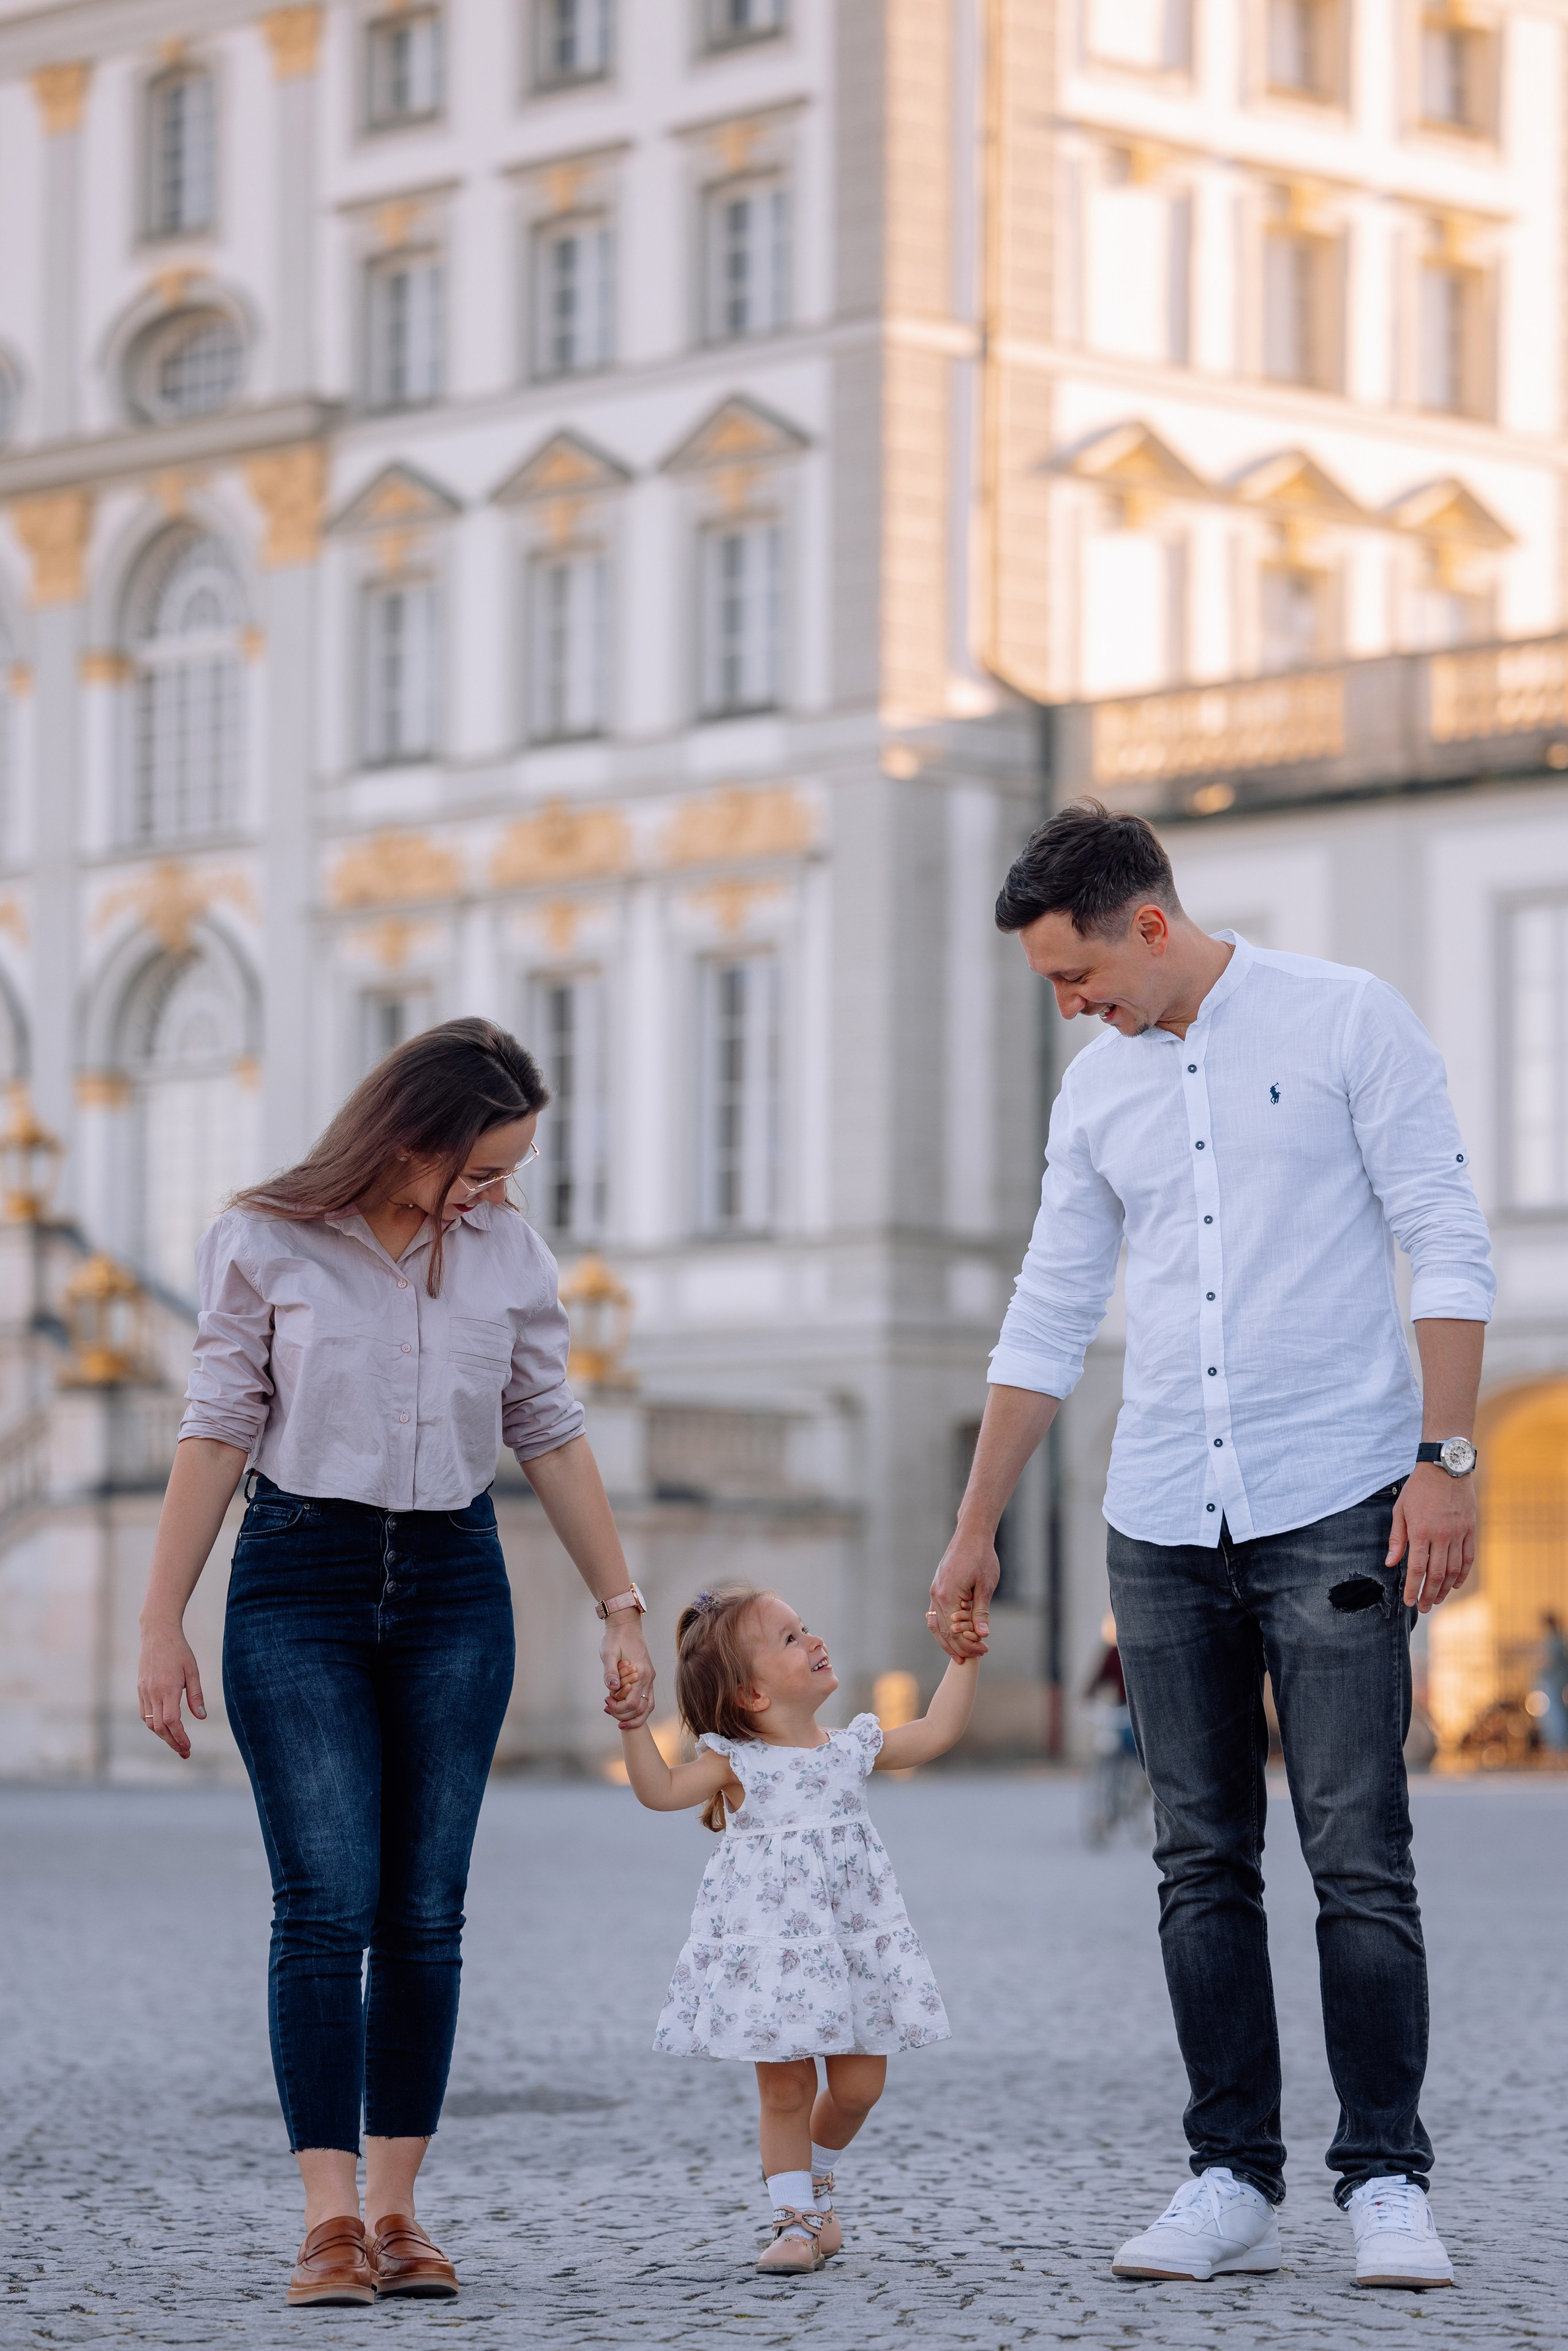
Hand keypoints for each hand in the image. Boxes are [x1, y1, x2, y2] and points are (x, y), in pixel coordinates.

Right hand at [136, 1620, 206, 1759]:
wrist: (157, 1633)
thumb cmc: (179, 1650)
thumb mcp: (193, 1671)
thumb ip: (196, 1695)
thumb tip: (201, 1717)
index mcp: (167, 1688)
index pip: (171, 1721)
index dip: (179, 1737)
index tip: (187, 1747)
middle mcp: (152, 1692)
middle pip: (159, 1727)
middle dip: (172, 1742)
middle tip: (185, 1752)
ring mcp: (144, 1691)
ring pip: (150, 1722)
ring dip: (162, 1735)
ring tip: (177, 1741)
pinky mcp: (140, 1689)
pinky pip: (145, 1713)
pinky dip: (154, 1724)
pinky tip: (165, 1726)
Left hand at [601, 1617, 655, 1727]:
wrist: (626, 1624)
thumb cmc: (616, 1637)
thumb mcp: (608, 1653)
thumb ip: (610, 1671)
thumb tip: (611, 1688)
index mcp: (641, 1673)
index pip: (632, 1703)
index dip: (618, 1708)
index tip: (606, 1700)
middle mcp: (649, 1678)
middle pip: (642, 1710)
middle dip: (624, 1715)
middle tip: (608, 1709)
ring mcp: (650, 1678)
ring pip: (647, 1707)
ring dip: (633, 1715)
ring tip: (616, 1715)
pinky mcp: (647, 1676)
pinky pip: (646, 1699)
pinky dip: (636, 1707)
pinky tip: (622, 1704)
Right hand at [926, 1527, 999, 1660]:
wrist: (971, 1535)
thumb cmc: (981, 1558)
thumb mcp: (986, 1586)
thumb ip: (981, 1612)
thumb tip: (982, 1634)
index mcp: (948, 1596)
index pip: (956, 1631)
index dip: (970, 1645)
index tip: (984, 1650)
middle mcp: (936, 1595)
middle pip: (944, 1631)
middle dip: (960, 1646)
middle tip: (977, 1656)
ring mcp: (934, 1591)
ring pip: (936, 1625)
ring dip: (948, 1641)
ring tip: (961, 1654)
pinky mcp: (937, 1588)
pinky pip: (936, 1614)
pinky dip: (943, 1628)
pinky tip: (952, 1635)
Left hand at [1389, 1464, 1475, 1612]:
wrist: (1446, 1468)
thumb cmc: (1418, 1489)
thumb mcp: (1400, 1510)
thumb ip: (1397, 1539)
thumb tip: (1391, 1563)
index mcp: (1421, 1531)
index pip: (1417, 1568)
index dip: (1413, 1588)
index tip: (1408, 1601)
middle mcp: (1441, 1535)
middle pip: (1437, 1574)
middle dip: (1429, 1594)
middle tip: (1423, 1608)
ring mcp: (1458, 1533)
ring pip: (1454, 1570)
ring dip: (1445, 1589)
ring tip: (1437, 1600)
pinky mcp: (1470, 1530)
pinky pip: (1468, 1558)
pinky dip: (1462, 1574)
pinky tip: (1455, 1584)